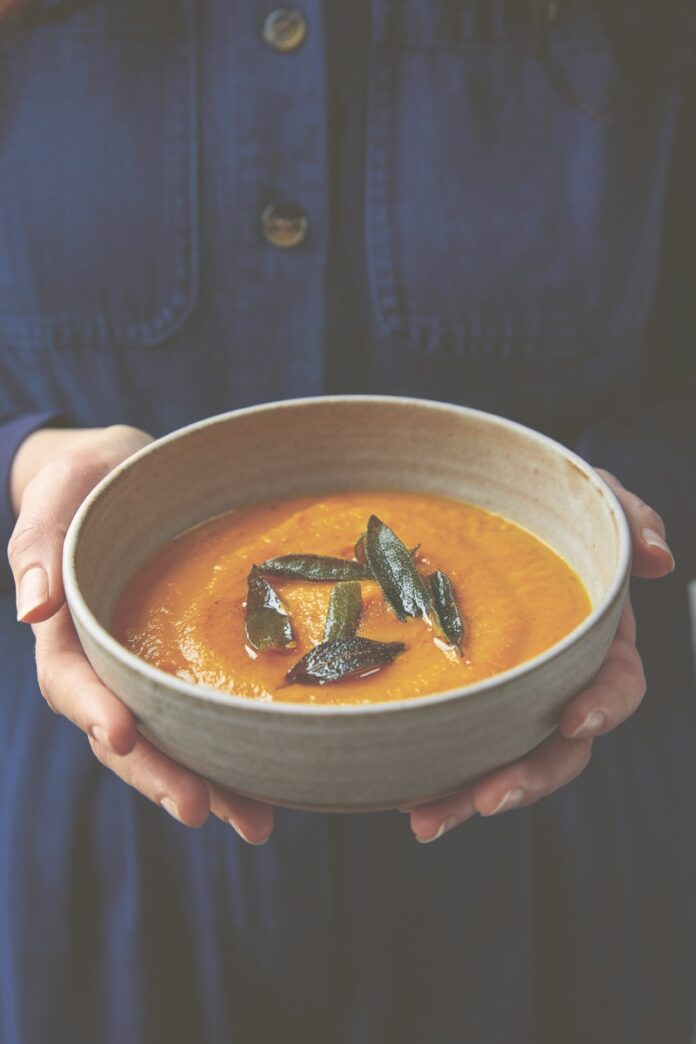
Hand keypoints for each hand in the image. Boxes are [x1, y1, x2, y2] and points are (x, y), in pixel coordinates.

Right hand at [8, 425, 273, 843]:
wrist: (131, 479)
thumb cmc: (90, 481)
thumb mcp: (57, 493)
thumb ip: (37, 544)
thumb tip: (31, 608)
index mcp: (65, 628)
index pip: (70, 681)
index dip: (93, 710)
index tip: (122, 735)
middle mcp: (105, 664)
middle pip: (123, 734)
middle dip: (159, 775)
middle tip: (204, 810)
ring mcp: (145, 673)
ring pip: (167, 740)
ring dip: (206, 784)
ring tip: (256, 823)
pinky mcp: (182, 669)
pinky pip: (202, 717)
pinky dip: (232, 754)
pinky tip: (273, 786)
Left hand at [406, 469, 675, 842]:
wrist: (475, 502)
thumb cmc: (542, 502)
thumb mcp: (587, 494)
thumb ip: (628, 517)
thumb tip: (661, 560)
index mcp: (597, 642)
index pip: (619, 684)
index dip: (605, 706)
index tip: (575, 720)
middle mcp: (557, 680)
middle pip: (559, 749)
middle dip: (527, 779)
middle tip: (487, 799)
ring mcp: (509, 696)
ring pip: (501, 759)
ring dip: (466, 796)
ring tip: (422, 818)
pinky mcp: (462, 698)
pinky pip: (452, 743)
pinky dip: (431, 773)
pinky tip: (396, 794)